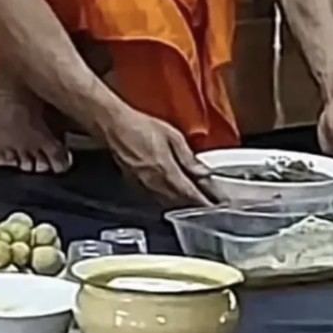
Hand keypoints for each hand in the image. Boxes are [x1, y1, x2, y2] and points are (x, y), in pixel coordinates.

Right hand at [101, 106, 215, 206]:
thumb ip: (188, 158)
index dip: (206, 202)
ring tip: (197, 203)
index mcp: (167, 172)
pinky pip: (155, 199)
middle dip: (197, 206)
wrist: (114, 127)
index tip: (218, 204)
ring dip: (183, 205)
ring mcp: (143, 187)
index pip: (191, 195)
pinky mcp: (135, 186)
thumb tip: (203, 173)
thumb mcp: (173, 137)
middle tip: (212, 204)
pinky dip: (168, 201)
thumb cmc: (141, 127)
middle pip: (181, 203)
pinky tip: (174, 196)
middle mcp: (155, 184)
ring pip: (168, 203)